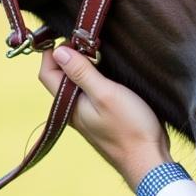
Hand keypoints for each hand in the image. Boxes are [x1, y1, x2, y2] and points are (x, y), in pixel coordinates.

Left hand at [39, 46, 171, 190]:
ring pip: (75, 83)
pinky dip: (95, 75)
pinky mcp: (101, 117)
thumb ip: (81, 72)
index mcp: (68, 105)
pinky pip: (89, 91)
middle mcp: (72, 110)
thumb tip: (59, 51)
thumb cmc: (129, 128)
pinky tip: (111, 69)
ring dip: (84, 64)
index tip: (72, 35)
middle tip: (89, 39)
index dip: (53, 50)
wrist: (148, 161)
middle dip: (69, 54)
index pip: (47, 72)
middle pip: (60, 76)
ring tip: (100, 50)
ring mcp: (87, 114)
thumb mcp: (105, 94)